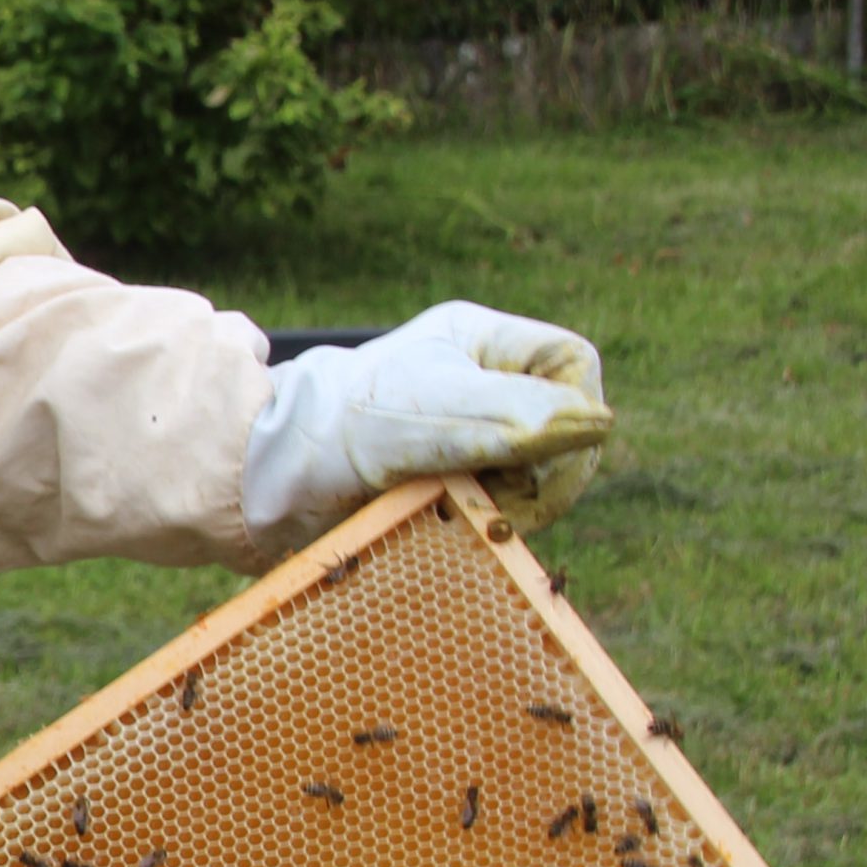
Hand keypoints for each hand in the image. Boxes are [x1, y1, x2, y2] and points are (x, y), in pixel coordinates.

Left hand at [238, 301, 610, 551]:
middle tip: (503, 499)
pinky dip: (493, 523)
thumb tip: (598, 423)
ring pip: (541, 472)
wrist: (269, 482)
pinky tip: (460, 525)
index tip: (543, 456)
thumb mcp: (436, 412)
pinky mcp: (449, 480)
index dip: (576, 412)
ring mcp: (465, 433)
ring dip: (519, 503)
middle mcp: (478, 381)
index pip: (574, 363)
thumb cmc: (344, 430)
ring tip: (467, 509)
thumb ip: (518, 412)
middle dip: (548, 470)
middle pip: (566, 426)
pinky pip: (506, 505)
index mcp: (480, 341)